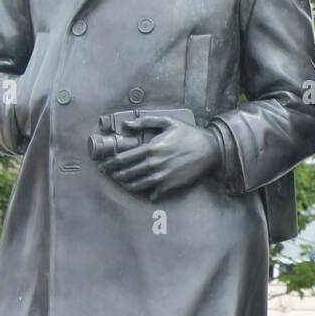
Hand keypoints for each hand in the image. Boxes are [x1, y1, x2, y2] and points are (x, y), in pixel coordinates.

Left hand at [99, 116, 221, 198]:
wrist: (211, 150)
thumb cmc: (190, 134)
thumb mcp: (169, 122)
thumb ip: (146, 121)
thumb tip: (126, 125)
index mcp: (151, 148)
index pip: (123, 158)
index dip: (110, 163)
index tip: (104, 165)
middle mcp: (154, 164)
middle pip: (126, 173)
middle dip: (114, 174)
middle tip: (109, 174)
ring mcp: (161, 177)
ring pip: (136, 185)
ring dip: (125, 184)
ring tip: (122, 182)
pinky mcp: (170, 186)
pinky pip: (152, 193)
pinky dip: (146, 193)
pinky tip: (144, 190)